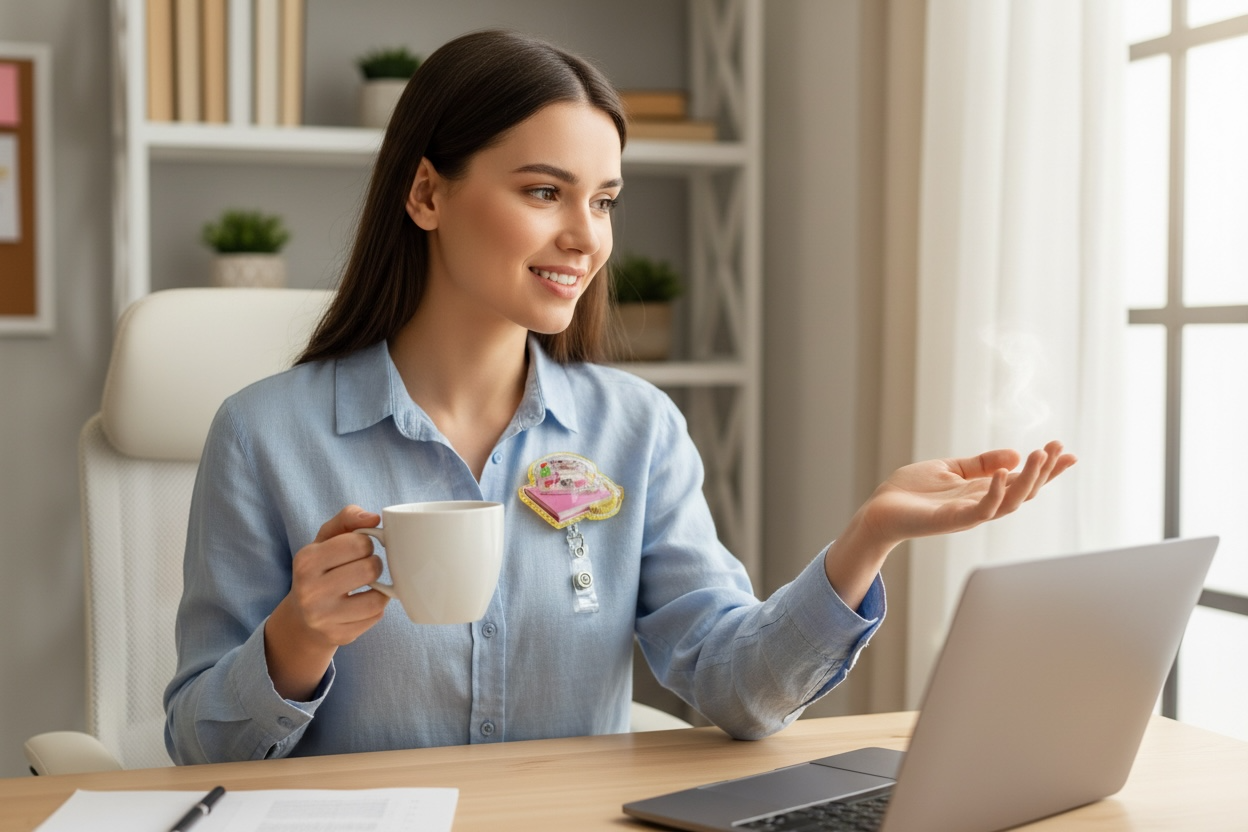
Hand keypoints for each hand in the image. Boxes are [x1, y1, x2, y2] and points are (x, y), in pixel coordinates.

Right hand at [264, 505, 388, 699]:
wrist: (302, 618)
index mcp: (306, 561)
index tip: (359, 549)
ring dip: (380, 589)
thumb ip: (347, 518)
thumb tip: (374, 518)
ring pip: (377, 598)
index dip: (366, 543)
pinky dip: (376, 608)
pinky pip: (375, 617)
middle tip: (366, 567)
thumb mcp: (325, 540)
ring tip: (368, 586)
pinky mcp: (338, 636)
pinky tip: (362, 604)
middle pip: (370, 569)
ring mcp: (323, 617)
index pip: (358, 543)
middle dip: (374, 565)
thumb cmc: (320, 570)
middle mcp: (310, 591)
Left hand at [859, 440, 1076, 547]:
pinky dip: (995, 493)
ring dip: (1028, 480)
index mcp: (982, 492)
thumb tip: (1015, 455)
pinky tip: (1004, 473)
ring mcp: (968, 514)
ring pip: (1009, 502)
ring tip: (1040, 455)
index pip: (1022, 481)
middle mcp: (980, 505)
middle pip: (1023, 492)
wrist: (879, 510)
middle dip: (1044, 472)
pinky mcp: (951, 520)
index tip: (1066, 452)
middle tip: (1059, 449)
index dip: (1045, 468)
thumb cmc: (911, 492)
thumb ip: (980, 464)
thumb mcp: (950, 469)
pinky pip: (981, 510)